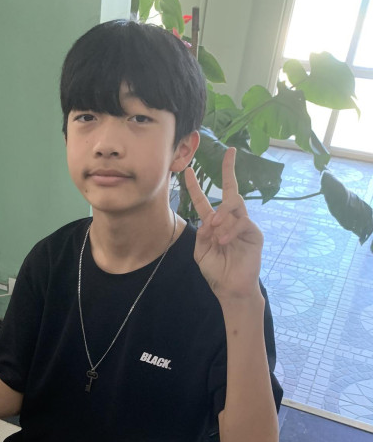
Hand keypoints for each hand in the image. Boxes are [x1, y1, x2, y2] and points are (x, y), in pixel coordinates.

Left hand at [185, 147, 262, 300]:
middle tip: (229, 153)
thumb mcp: (201, 253)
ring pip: (236, 202)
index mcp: (213, 224)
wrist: (230, 288)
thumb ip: (201, 236)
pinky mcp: (253, 233)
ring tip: (215, 224)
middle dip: (229, 170)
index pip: (203, 201)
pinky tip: (223, 241)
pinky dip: (231, 230)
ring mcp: (242, 225)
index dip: (195, 187)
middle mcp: (229, 220)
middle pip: (230, 190)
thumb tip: (208, 220)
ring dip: (224, 210)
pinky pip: (243, 222)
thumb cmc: (216, 271)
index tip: (188, 171)